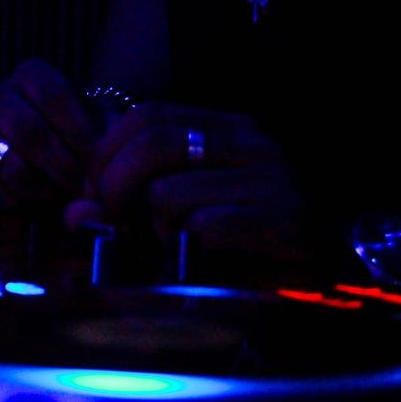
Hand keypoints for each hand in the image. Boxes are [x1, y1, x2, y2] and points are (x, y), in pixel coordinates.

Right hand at [0, 59, 101, 208]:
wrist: (41, 166)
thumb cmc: (74, 142)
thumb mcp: (95, 128)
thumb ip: (110, 133)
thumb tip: (113, 152)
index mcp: (28, 75)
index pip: (55, 96)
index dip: (82, 133)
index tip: (101, 163)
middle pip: (29, 130)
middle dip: (64, 166)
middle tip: (86, 189)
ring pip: (11, 164)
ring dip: (45, 188)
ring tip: (63, 196)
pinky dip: (22, 204)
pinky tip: (38, 205)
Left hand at [63, 102, 311, 266]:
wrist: (326, 286)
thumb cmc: (240, 249)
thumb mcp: (176, 219)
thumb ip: (125, 208)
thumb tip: (74, 211)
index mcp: (225, 129)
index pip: (147, 115)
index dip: (106, 153)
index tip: (93, 193)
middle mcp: (252, 143)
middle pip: (151, 143)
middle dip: (115, 187)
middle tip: (115, 223)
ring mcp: (273, 179)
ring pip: (169, 190)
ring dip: (153, 228)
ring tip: (171, 244)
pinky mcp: (287, 220)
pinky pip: (203, 226)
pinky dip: (185, 249)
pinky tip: (197, 259)